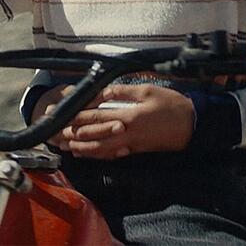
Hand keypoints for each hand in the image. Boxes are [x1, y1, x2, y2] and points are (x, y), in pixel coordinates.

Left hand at [50, 84, 193, 159]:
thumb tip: (102, 91)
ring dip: (80, 146)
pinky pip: (111, 154)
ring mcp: (130, 144)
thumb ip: (122, 91)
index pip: (95, 116)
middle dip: (71, 133)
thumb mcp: (147, 90)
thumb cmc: (171, 104)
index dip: (75, 116)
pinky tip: (85, 152)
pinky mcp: (135, 150)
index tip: (60, 114)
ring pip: (99, 148)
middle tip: (53, 134)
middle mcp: (125, 133)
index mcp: (128, 116)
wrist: (192, 125)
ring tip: (63, 145)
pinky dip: (96, 154)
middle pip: (93, 134)